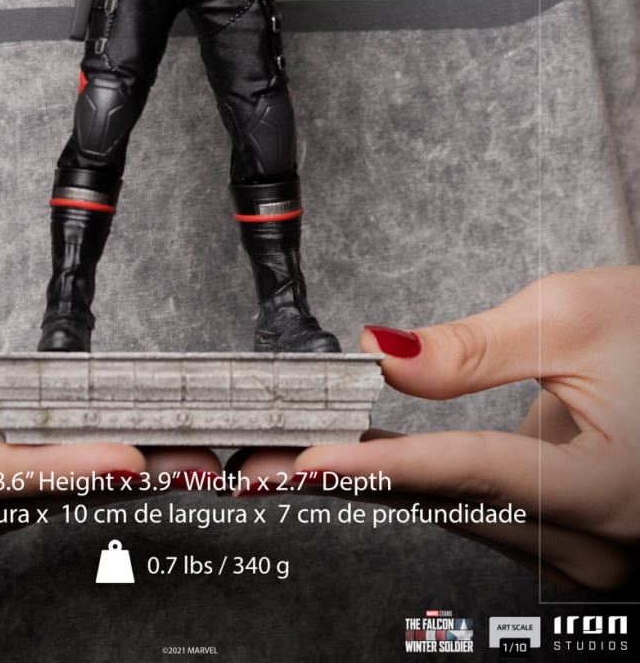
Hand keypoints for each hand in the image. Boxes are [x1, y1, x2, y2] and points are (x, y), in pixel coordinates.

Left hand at [236, 267, 639, 590]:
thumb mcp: (570, 316)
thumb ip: (470, 350)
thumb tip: (383, 359)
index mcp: (612, 486)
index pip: (475, 471)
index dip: (386, 464)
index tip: (311, 462)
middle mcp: (600, 541)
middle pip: (455, 503)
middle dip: (355, 477)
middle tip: (262, 468)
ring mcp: (586, 552)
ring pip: (461, 514)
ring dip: (380, 483)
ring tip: (297, 463)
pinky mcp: (569, 541)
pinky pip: (480, 513)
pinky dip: (424, 483)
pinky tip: (369, 464)